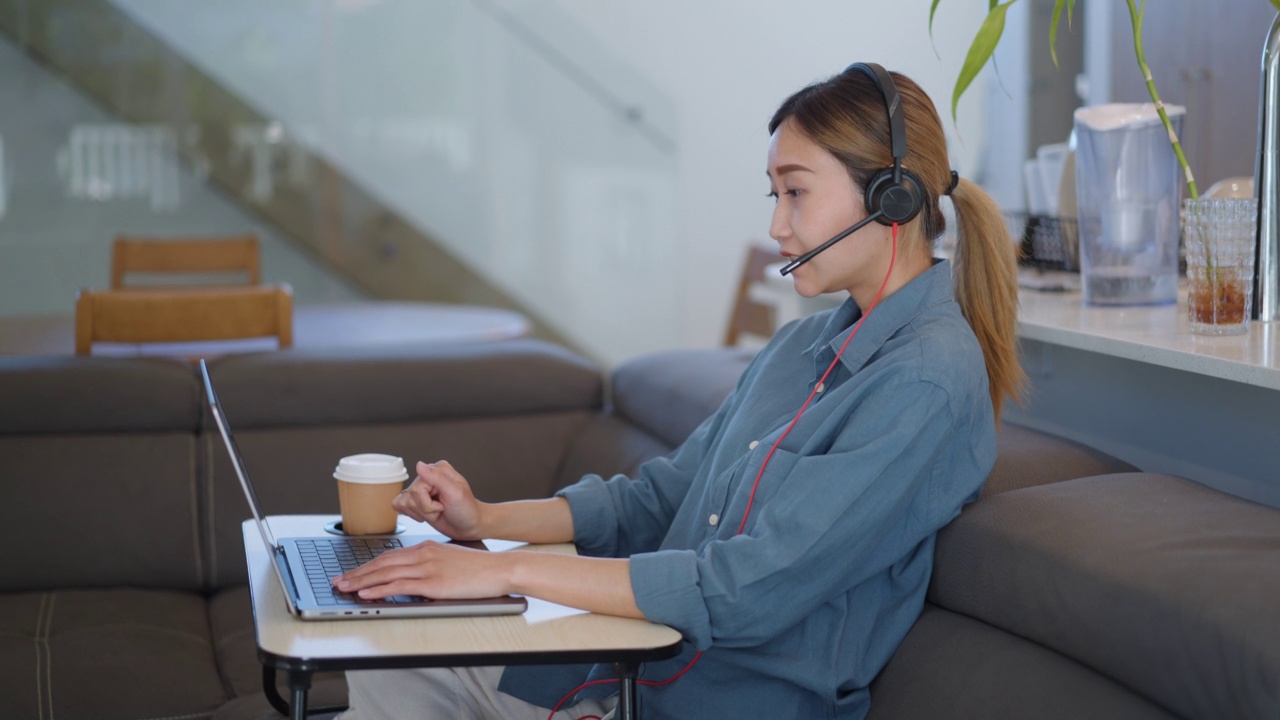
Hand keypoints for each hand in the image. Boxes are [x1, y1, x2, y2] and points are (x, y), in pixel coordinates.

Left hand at [333, 540, 511, 599]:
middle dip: (357, 573)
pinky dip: (379, 589)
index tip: (352, 573)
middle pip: (382, 563)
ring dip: (361, 581)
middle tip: (339, 580)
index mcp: (426, 548)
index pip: (389, 556)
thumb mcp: (450, 560)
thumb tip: (414, 578)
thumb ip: (430, 566)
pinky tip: (366, 593)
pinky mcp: (433, 582)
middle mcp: (423, 554)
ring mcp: (427, 568)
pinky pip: (399, 585)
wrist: (499, 568)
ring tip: (345, 587)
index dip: (368, 565)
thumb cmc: (479, 568)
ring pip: (386, 573)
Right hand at [393, 460, 485, 539]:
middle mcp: (427, 477)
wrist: (470, 526)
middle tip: (442, 509)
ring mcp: (421, 489)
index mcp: (438, 470)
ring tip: (437, 511)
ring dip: (422, 513)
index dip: (428, 502)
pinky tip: (427, 514)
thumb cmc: (467, 510)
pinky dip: (413, 515)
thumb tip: (419, 465)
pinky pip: (399, 506)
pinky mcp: (416, 501)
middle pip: (410, 496)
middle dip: (426, 509)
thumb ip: (437, 478)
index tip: (443, 504)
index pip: (417, 487)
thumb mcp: (456, 493)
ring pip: (404, 503)